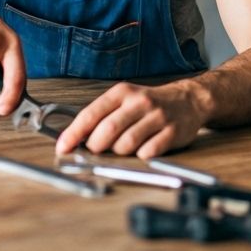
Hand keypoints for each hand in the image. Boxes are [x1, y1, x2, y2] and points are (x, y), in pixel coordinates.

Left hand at [54, 80, 205, 158]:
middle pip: (107, 130)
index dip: (73, 133)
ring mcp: (156, 117)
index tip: (63, 147)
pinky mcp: (172, 132)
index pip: (91, 114)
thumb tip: (76, 138)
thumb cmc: (149, 104)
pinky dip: (140, 157)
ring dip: (119, 153)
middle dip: (96, 147)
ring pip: (126, 144)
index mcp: (121, 93)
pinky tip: (142, 150)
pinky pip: (148, 152)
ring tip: (123, 148)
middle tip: (96, 151)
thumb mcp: (124, 101)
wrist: (188, 100)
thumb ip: (103, 116)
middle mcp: (138, 102)